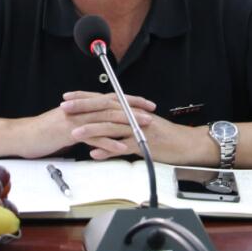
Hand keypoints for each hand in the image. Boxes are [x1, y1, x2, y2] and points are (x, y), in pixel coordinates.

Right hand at [14, 90, 155, 158]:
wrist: (22, 136)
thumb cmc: (43, 133)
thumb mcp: (67, 124)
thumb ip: (83, 123)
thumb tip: (97, 127)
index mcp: (81, 105)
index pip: (110, 98)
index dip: (129, 100)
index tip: (145, 104)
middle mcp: (80, 108)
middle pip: (111, 105)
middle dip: (133, 109)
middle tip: (150, 114)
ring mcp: (74, 119)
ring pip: (104, 119)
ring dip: (125, 123)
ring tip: (142, 128)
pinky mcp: (68, 132)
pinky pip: (91, 136)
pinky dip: (107, 141)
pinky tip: (120, 146)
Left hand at [62, 91, 206, 163]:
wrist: (186, 144)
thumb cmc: (164, 136)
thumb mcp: (140, 128)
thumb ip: (120, 129)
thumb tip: (102, 135)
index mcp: (130, 109)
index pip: (104, 99)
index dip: (85, 97)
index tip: (68, 97)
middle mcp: (133, 116)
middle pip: (104, 109)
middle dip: (83, 108)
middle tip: (65, 108)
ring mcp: (138, 129)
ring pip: (111, 127)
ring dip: (92, 129)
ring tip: (74, 132)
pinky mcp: (144, 144)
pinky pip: (123, 147)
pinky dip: (108, 150)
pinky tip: (95, 153)